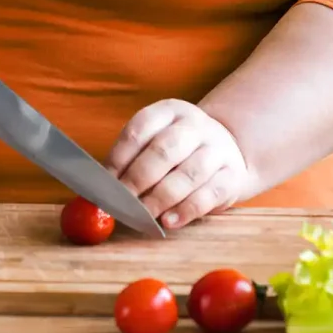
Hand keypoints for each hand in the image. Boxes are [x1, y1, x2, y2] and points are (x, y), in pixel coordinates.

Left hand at [105, 99, 248, 229]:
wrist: (227, 152)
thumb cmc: (179, 151)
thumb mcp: (157, 141)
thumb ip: (132, 160)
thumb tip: (101, 187)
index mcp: (170, 111)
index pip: (141, 128)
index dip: (120, 156)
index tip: (105, 182)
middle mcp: (195, 125)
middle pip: (164, 149)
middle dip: (139, 178)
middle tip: (122, 201)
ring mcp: (217, 149)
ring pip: (188, 173)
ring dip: (161, 197)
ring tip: (143, 215)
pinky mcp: (232, 176)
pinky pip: (209, 195)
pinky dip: (186, 210)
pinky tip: (168, 221)